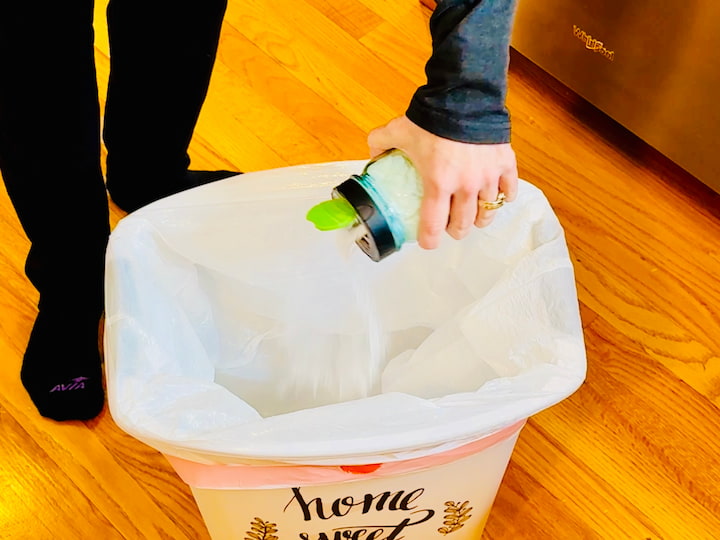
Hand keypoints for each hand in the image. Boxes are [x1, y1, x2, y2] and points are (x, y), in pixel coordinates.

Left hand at [368, 115, 518, 248]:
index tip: (426, 242)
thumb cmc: (433, 116)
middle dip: (455, 231)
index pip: (433, 225)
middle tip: (450, 228)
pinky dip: (503, 198)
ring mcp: (488, 177)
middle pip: (463, 224)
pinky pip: (509, 192)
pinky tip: (495, 197)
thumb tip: (372, 154)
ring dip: (479, 219)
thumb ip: (380, 143)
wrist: (465, 94)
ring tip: (473, 216)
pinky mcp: (505, 164)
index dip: (429, 240)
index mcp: (438, 183)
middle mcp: (465, 186)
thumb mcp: (399, 130)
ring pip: (487, 213)